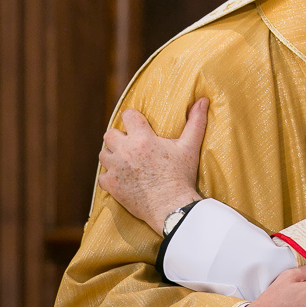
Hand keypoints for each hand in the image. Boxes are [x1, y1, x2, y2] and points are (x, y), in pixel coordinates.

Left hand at [98, 97, 207, 234]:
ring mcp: (115, 169)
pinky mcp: (111, 185)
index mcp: (143, 138)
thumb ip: (195, 122)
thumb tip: (203, 100)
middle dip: (119, 138)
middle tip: (132, 146)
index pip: (128, 116)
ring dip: (112, 156)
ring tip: (126, 161)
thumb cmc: (181, 176)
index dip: (133, 119)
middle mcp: (125, 151)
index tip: (139, 125)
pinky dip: (110, 177)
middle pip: (110, 134)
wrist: (172, 207)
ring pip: (103, 154)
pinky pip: (102, 176)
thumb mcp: (190, 147)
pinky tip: (123, 179)